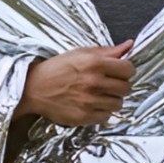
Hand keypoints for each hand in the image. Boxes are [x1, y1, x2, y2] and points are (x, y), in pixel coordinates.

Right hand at [13, 40, 134, 125]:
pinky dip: (102, 112)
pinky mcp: (85, 116)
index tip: (120, 72)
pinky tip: (92, 105)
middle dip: (120, 86)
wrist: (34, 88)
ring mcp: (89, 101)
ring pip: (118, 104)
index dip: (126, 70)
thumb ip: (108, 51)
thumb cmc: (56, 69)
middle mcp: (93, 82)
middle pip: (126, 88)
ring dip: (112, 100)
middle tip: (110, 84)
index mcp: (94, 63)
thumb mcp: (81, 53)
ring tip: (99, 95)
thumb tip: (129, 45)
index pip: (128, 69)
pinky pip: (106, 117)